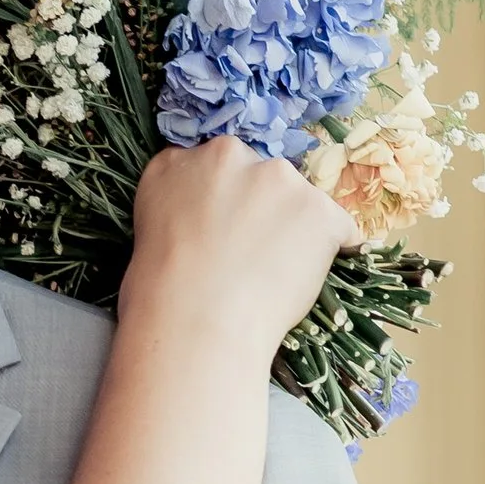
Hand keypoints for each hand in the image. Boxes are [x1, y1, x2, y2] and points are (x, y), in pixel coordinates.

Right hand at [127, 136, 355, 350]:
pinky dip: (329, 251)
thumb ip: (182, 208)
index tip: (221, 230)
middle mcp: (228, 155)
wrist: (194, 327)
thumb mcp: (147, 233)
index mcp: (177, 162)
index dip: (223, 201)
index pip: (214, 167)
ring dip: (293, 228)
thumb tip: (209, 220)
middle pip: (259, 174)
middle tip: (248, 254)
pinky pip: (337, 227)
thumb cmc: (158, 297)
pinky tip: (304, 279)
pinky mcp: (318, 208)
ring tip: (272, 273)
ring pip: (298, 199)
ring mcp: (278, 179)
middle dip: (260, 207)